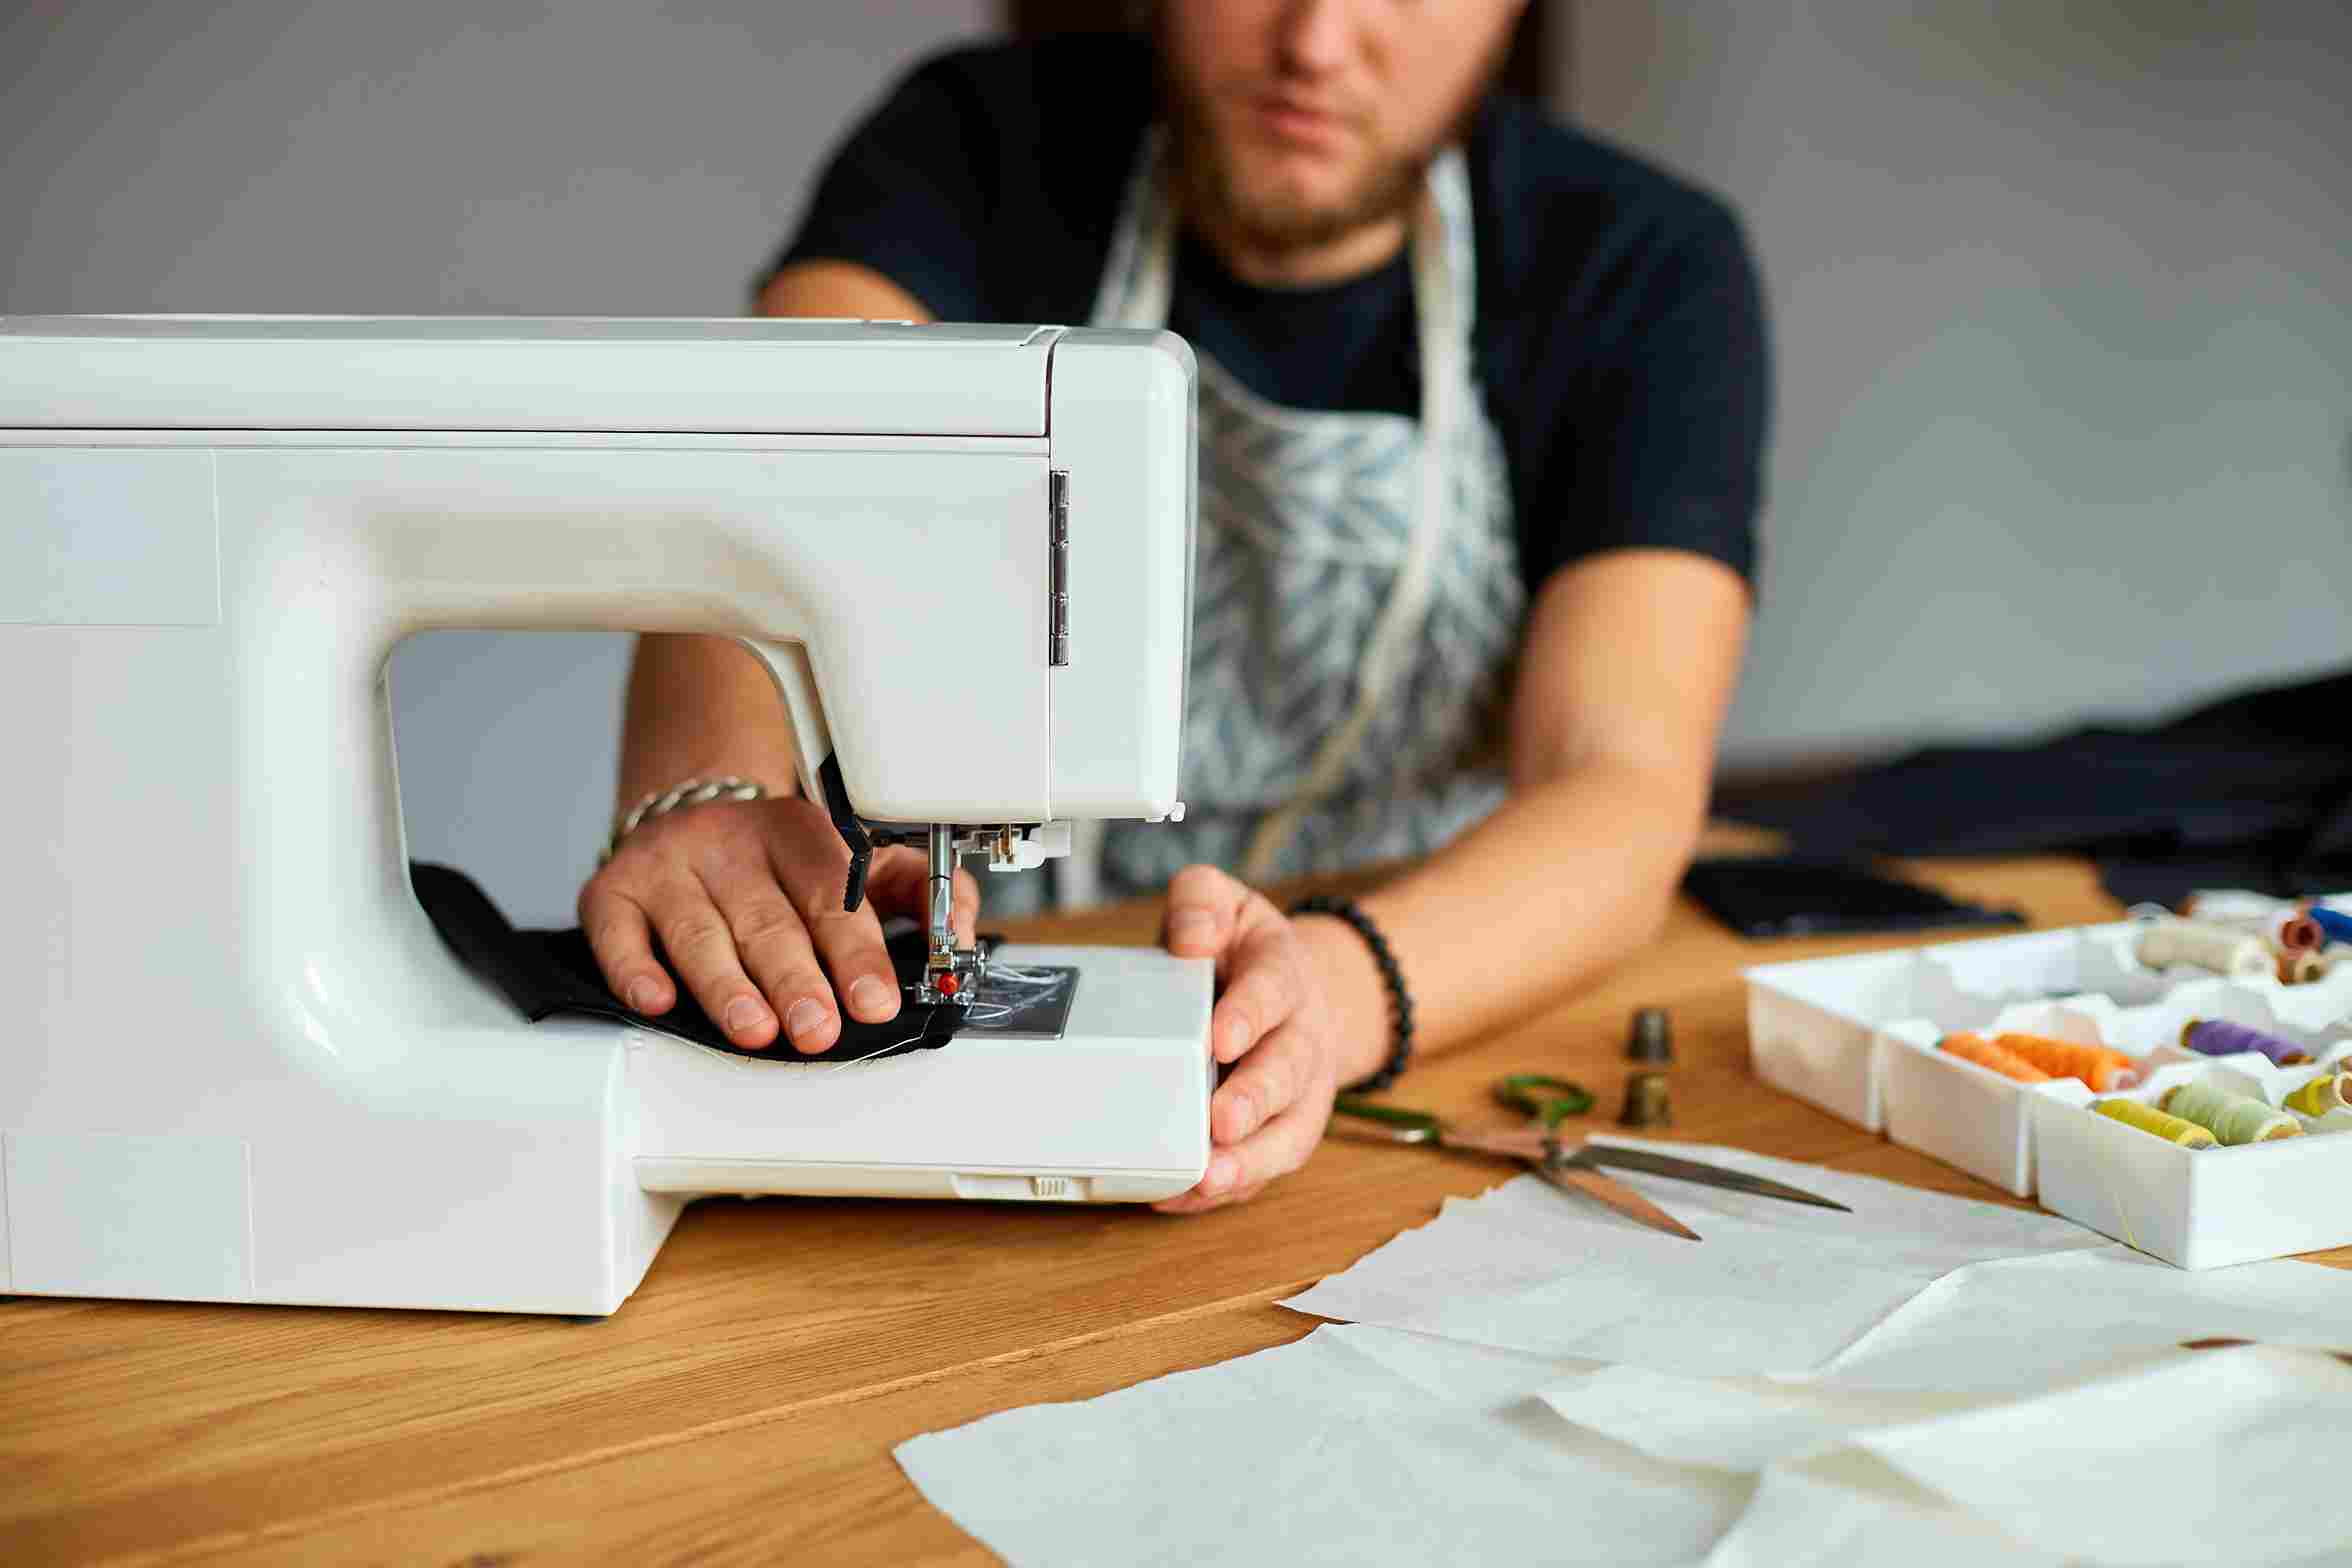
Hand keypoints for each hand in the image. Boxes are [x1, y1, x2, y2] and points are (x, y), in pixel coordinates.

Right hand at [579, 795, 977, 1053]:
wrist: (694, 814)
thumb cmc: (784, 862)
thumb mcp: (860, 859)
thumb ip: (922, 890)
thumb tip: (962, 931)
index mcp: (800, 834)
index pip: (832, 895)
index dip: (855, 952)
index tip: (875, 1000)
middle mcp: (732, 844)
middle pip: (768, 919)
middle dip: (795, 980)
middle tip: (818, 1029)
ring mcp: (671, 866)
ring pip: (700, 931)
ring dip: (727, 986)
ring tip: (753, 1030)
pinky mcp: (614, 890)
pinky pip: (619, 931)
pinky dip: (635, 968)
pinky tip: (657, 999)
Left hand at [1152, 865, 1389, 1212]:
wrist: (1293, 993)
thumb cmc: (1241, 954)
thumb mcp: (1223, 904)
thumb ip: (1201, 903)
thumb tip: (1191, 938)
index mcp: (1282, 974)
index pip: (1272, 991)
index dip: (1249, 1015)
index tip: (1220, 1038)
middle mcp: (1301, 1038)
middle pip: (1288, 1073)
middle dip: (1255, 1099)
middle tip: (1220, 1122)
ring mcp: (1298, 1093)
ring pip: (1288, 1134)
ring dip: (1250, 1162)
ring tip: (1208, 1180)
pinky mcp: (1282, 1134)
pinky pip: (1264, 1169)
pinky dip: (1230, 1190)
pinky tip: (1184, 1198)